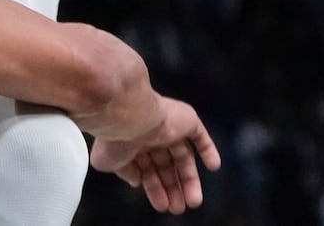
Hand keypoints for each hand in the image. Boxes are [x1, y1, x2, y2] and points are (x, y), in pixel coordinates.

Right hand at [89, 98, 219, 213]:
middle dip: (172, 188)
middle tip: (177, 208)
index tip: (162, 204)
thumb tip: (137, 181)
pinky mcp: (186, 119)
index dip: (155, 188)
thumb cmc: (115, 138)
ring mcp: (169, 126)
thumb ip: (125, 173)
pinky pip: (200, 136)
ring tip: (192, 201)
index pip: (148, 168)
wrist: (129, 116)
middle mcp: (150, 134)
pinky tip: (214, 167)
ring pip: (183, 156)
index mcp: (132, 142)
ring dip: (189, 179)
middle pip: (167, 165)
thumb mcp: (109, 164)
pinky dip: (208, 150)